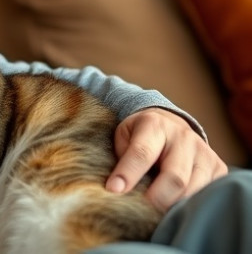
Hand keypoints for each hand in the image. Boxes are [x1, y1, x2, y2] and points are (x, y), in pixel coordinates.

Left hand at [106, 108, 227, 210]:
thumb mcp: (123, 136)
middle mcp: (183, 137)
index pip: (142, 153)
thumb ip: (122, 158)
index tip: (114, 190)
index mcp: (155, 125)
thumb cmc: (140, 136)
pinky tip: (175, 205)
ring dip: (173, 205)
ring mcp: (204, 152)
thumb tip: (118, 189)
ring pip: (193, 189)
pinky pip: (208, 193)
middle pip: (174, 177)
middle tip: (140, 210)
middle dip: (156, 198)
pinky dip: (190, 205)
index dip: (128, 174)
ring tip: (156, 210)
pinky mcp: (218, 167)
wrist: (170, 124)